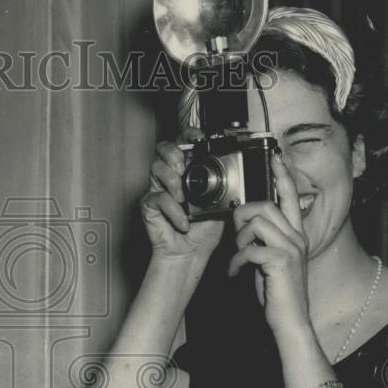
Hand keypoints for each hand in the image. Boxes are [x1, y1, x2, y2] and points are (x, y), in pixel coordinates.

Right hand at [141, 129, 223, 261]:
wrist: (191, 253)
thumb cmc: (204, 231)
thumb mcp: (222, 204)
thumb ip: (225, 186)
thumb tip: (238, 172)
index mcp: (190, 171)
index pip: (185, 143)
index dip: (189, 134)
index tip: (198, 136)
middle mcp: (172, 176)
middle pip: (164, 148)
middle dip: (174, 154)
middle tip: (183, 167)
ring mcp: (159, 188)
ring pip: (156, 167)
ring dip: (172, 180)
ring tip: (183, 198)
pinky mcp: (149, 204)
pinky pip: (157, 198)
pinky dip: (172, 210)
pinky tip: (183, 221)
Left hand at [227, 152, 311, 334]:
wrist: (290, 321)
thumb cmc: (278, 293)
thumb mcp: (271, 261)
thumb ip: (264, 241)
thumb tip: (245, 227)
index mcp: (296, 235)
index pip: (291, 198)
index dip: (283, 176)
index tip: (275, 158)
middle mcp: (297, 238)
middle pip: (265, 206)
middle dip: (242, 217)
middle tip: (236, 238)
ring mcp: (291, 249)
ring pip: (256, 223)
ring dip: (239, 240)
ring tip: (238, 258)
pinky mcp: (281, 262)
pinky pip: (249, 249)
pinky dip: (236, 262)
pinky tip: (235, 273)